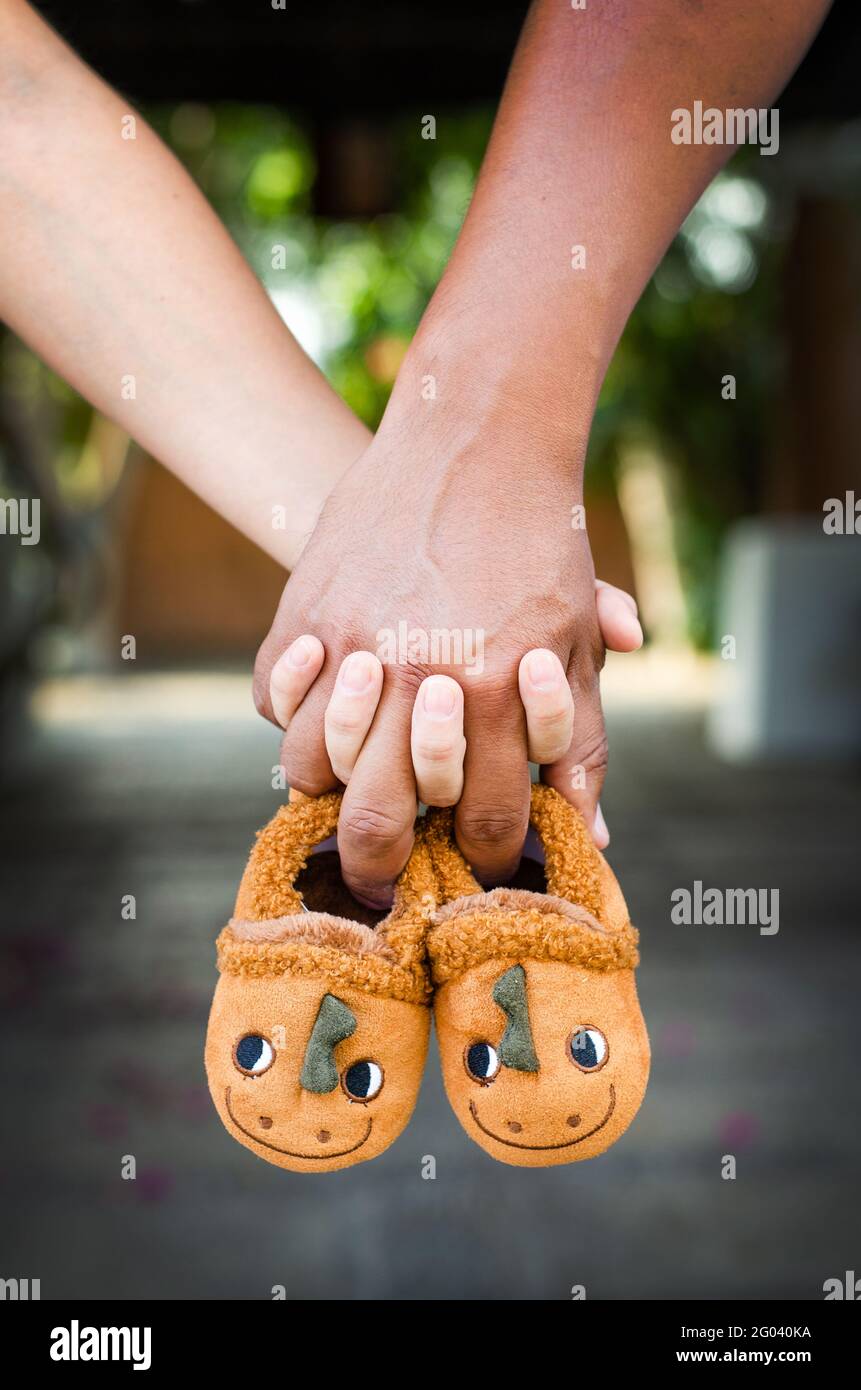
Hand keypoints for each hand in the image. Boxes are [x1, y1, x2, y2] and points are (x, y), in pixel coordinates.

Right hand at [264, 580, 639, 904]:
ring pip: (308, 766)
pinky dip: (287, 719)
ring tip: (347, 795)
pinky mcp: (305, 610)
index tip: (475, 873)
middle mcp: (417, 677)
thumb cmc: (537, 544)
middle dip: (383, 867)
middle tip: (383, 884)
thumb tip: (590, 838)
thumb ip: (582, 741)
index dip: (484, 860)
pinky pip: (270, 699)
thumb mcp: (572, 638)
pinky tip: (315, 719)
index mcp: (497, 689)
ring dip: (327, 791)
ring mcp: (351, 643)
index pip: (488, 817)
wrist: (473, 437)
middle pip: (378, 814)